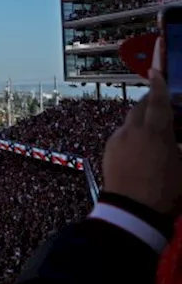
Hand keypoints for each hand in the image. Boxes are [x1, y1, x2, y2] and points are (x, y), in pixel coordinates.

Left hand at [103, 39, 181, 215]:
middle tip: (170, 111)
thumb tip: (177, 137)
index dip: (159, 85)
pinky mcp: (108, 150)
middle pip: (142, 108)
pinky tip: (144, 149)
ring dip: (144, 121)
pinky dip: (134, 134)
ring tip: (160, 134)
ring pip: (131, 121)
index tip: (156, 71)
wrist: (132, 213)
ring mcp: (117, 140)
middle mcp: (132, 131)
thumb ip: (180, 146)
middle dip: (154, 104)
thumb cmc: (167, 192)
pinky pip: (123, 134)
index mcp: (154, 132)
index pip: (157, 101)